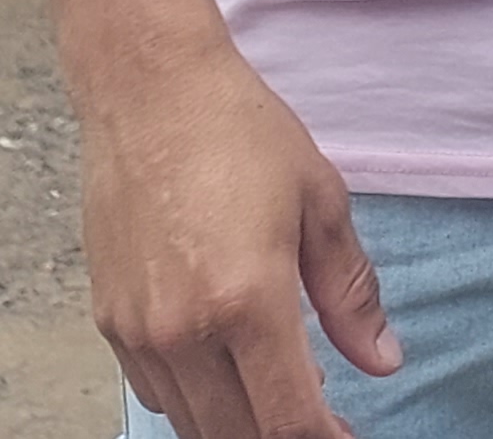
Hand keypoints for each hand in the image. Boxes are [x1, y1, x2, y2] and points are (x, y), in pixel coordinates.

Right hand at [79, 34, 401, 438]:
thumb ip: (351, 293)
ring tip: (275, 389)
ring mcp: (140, 330)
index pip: (289, 420)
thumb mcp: (320, 202)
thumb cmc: (238, 130)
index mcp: (247, 301)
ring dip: (238, 423)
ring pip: (193, 424)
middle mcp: (184, 329)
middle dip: (285, 436)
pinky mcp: (110, 321)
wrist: (147, 88)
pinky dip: (195, 399)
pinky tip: (224, 365)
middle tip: (319, 416)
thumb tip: (383, 360)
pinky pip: (156, 392)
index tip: (345, 436)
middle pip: (239, 437)